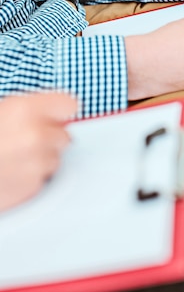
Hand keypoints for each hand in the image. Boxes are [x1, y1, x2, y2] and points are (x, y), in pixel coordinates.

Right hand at [0, 93, 76, 211]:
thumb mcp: (3, 112)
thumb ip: (32, 110)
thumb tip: (58, 114)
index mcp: (25, 109)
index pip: (69, 105)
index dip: (60, 112)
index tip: (56, 116)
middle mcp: (35, 135)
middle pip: (64, 136)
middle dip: (49, 139)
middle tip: (24, 142)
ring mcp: (35, 163)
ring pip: (55, 159)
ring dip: (40, 160)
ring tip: (12, 159)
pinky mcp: (32, 187)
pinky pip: (43, 179)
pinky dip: (31, 178)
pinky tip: (10, 174)